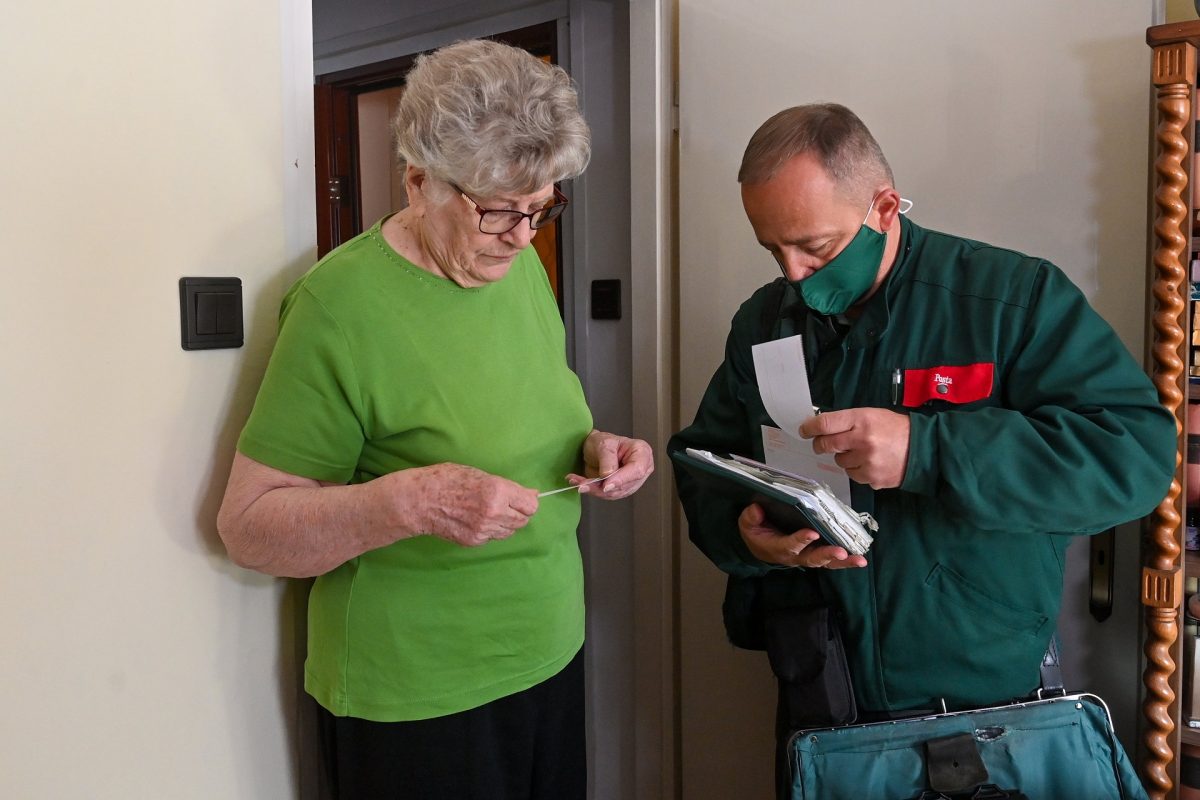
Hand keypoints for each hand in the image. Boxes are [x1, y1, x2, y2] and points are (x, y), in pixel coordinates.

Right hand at [392, 463, 538, 546]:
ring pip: (509, 531)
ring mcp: (484, 529)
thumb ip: (507, 487)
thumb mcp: (479, 474)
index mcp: (498, 491)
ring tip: (488, 512)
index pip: (530, 505)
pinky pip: (493, 537)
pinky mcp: (474, 541)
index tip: (522, 499)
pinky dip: (490, 530)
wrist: (420, 500)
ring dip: (505, 523)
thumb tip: (531, 494)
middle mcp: (495, 512)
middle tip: (505, 505)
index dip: (528, 502)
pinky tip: (476, 519)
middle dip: (518, 513)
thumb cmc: (447, 479)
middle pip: (523, 520)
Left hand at [566, 430, 653, 499]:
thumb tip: (608, 476)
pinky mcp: (621, 489)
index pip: (637, 470)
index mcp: (642, 453)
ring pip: (615, 493)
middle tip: (583, 485)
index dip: (622, 479)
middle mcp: (641, 469)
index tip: (606, 485)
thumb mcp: (604, 444)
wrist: (594, 448)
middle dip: (603, 487)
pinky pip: (608, 495)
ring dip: (595, 490)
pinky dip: (593, 491)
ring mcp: (632, 481)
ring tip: (579, 483)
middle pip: (625, 485)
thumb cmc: (602, 441)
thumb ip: (607, 460)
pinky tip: (581, 485)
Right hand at [738, 504, 866, 568]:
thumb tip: (757, 508)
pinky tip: (860, 558)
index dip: (800, 540)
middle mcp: (795, 556)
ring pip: (826, 562)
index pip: (789, 545)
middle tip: (840, 552)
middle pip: (812, 558)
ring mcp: (807, 556)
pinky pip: (831, 560)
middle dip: (827, 555)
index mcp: (778, 548)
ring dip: (843, 561)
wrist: (760, 547)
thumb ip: (751, 517)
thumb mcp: (747, 524)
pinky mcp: (816, 554)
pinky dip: (845, 560)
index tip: (811, 533)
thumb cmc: (756, 533)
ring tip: (859, 560)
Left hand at [799, 407, 909, 488]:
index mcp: (862, 419)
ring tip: (860, 452)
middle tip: (821, 444)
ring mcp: (867, 461)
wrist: (924, 449)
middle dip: (820, 444)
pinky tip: (869, 463)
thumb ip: (849, 421)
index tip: (804, 430)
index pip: (825, 423)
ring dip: (843, 457)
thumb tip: (822, 427)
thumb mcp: (872, 415)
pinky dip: (856, 470)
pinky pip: (852, 475)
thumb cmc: (896, 429)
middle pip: (826, 444)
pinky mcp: (872, 478)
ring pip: (839, 462)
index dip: (810, 428)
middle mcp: (862, 440)